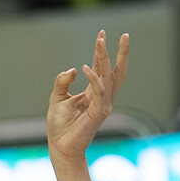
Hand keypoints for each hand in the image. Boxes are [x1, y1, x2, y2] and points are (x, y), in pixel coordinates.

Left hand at [47, 28, 129, 170]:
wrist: (60, 147)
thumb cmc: (59, 126)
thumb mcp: (57, 98)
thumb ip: (63, 81)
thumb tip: (73, 69)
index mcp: (93, 92)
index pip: (101, 68)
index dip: (101, 51)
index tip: (102, 33)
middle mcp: (102, 97)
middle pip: (116, 71)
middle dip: (120, 52)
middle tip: (122, 34)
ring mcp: (103, 104)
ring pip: (109, 77)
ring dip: (105, 58)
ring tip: (100, 41)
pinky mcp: (99, 112)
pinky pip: (99, 91)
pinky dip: (93, 78)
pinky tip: (84, 67)